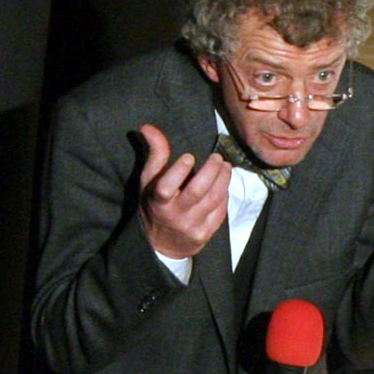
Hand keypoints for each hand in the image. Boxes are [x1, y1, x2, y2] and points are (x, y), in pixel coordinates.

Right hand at [138, 124, 230, 258]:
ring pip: (214, 200)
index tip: (189, 156)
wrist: (160, 246)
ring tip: (225, 166)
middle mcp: (175, 215)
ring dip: (223, 180)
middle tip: (217, 158)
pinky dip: (225, 195)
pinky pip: (221, 211)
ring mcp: (192, 226)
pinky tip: (224, 185)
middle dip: (211, 171)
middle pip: (198, 192)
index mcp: (158, 202)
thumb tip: (148, 127)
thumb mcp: (149, 182)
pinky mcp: (205, 234)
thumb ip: (155, 155)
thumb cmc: (154, 206)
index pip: (166, 187)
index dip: (179, 171)